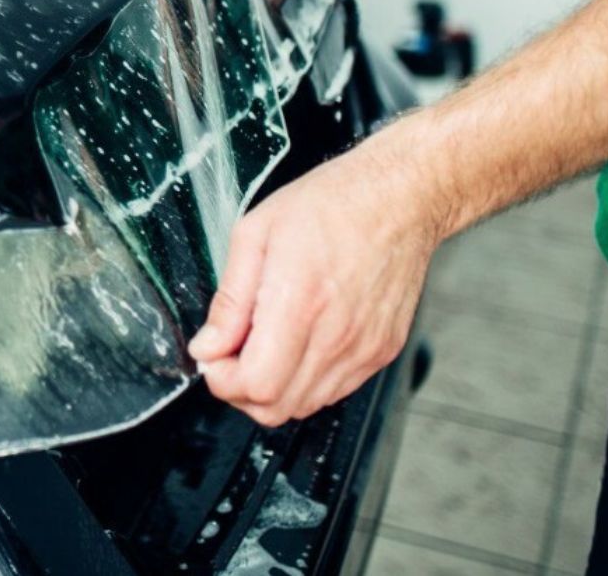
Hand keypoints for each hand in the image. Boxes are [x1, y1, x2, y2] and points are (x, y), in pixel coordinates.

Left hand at [188, 139, 446, 426]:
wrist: (400, 199)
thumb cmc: (330, 204)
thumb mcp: (255, 235)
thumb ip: (229, 300)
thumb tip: (208, 346)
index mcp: (300, 302)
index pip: (257, 384)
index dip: (222, 379)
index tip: (211, 355)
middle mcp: (337, 335)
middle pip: (276, 407)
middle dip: (239, 390)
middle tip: (228, 354)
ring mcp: (364, 349)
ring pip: (305, 405)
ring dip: (272, 388)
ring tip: (262, 345)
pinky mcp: (382, 352)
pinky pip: (333, 390)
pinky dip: (305, 381)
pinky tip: (295, 344)